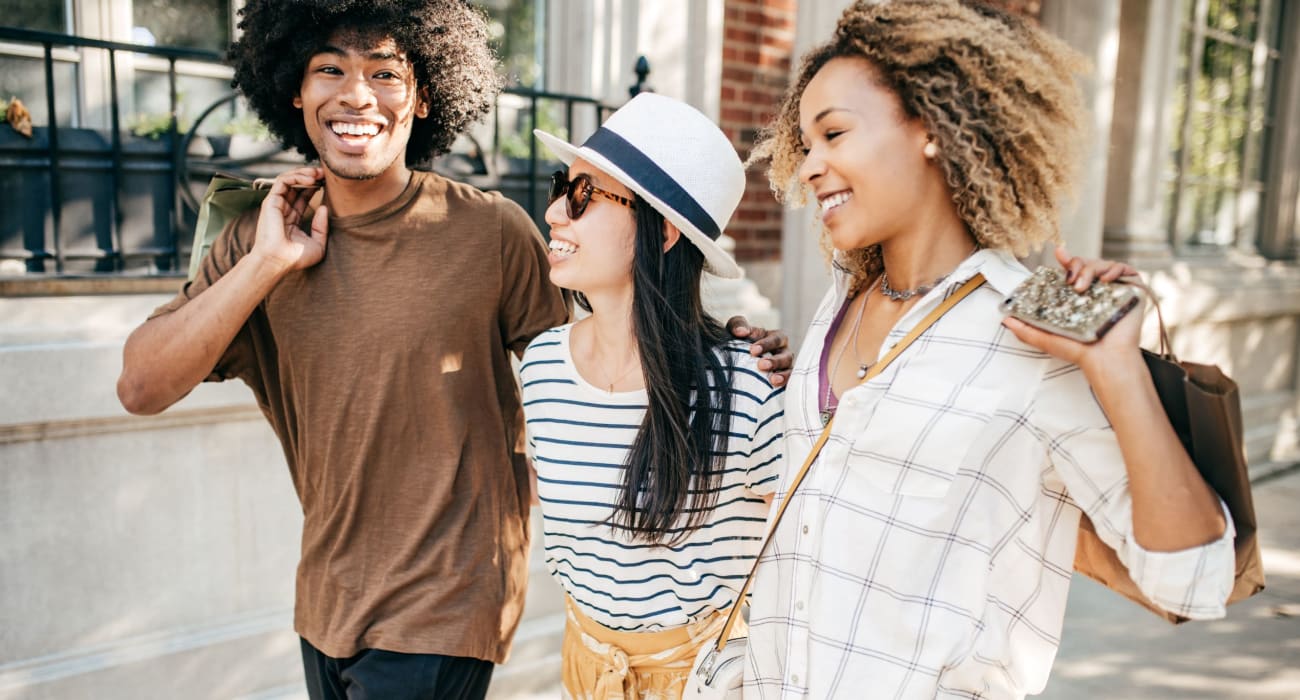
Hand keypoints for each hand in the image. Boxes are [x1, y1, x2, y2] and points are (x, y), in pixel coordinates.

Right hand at [251, 167, 327, 273]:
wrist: (279, 261)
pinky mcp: (271, 201)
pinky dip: (296, 176)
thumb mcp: (318, 245)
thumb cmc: (295, 258)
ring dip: (304, 173)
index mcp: (292, 219)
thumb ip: (322, 227)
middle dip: (311, 176)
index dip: (315, 187)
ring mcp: (276, 204)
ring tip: (318, 173)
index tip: (328, 183)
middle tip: (325, 174)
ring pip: (288, 179)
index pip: (303, 197)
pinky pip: (282, 181)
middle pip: (296, 185)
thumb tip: (323, 207)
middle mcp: (283, 209)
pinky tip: (310, 180)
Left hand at [726, 316, 792, 385]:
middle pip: (785, 356)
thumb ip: (738, 325)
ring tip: (773, 380)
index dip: (766, 344)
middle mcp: (783, 352)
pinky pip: (787, 384)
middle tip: (761, 365)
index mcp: (776, 337)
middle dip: (775, 361)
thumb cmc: (739, 339)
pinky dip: (783, 386)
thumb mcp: (737, 328)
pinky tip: (775, 388)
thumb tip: (740, 331)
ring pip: (789, 371)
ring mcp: (784, 368)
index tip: (753, 350)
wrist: (735, 357)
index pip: (776, 339)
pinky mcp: (781, 381)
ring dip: (783, 375)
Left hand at [1002, 246, 1143, 375]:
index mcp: (1078, 296)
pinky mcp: (1132, 288)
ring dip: (1090, 270)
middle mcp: (1096, 289)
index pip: (1072, 271)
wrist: (1105, 358)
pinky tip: (1106, 280)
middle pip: (1085, 263)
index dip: (1066, 260)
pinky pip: (1125, 268)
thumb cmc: (1079, 350)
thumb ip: (1025, 329)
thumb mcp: (1046, 338)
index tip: (1059, 253)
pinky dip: (1115, 269)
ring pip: (1102, 263)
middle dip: (1076, 266)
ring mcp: (1114, 288)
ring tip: (1084, 287)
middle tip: (1071, 281)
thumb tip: (1004, 319)